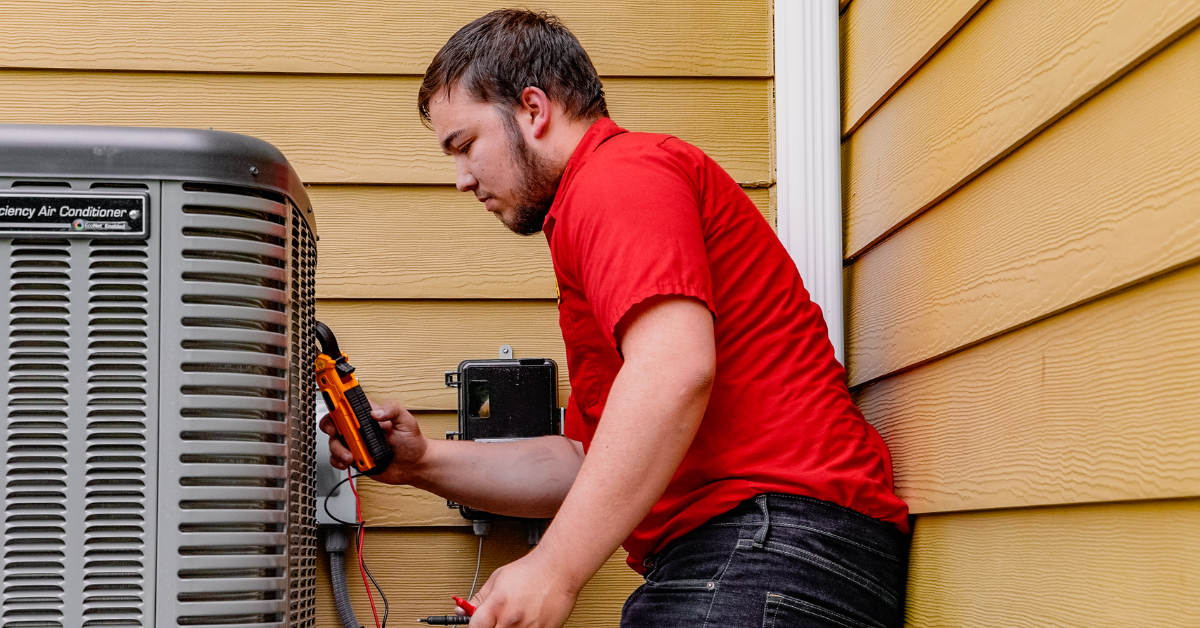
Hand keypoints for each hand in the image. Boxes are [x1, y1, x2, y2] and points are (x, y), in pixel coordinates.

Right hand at [318, 398, 427, 484]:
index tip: (331, 397)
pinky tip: (348, 462)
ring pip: (334, 441)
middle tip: (335, 431)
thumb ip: (393, 410)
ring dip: (337, 448)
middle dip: (328, 425)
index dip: (336, 397)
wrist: (413, 466)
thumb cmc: (411, 442)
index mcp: (368, 415)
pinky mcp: (354, 458)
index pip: (348, 402)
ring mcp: (355, 443)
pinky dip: (338, 460)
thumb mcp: (406, 420)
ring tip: (350, 456)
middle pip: (334, 421)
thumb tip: (376, 412)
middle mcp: (359, 428)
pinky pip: (337, 458)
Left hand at [466, 548, 580, 627]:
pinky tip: (526, 621)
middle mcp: (510, 620)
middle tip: (497, 620)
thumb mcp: (497, 579)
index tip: (477, 624)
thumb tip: (462, 612)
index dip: (473, 626)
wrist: (558, 569)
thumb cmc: (530, 571)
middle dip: (491, 626)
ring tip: (515, 617)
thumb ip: (479, 599)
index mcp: (496, 605)